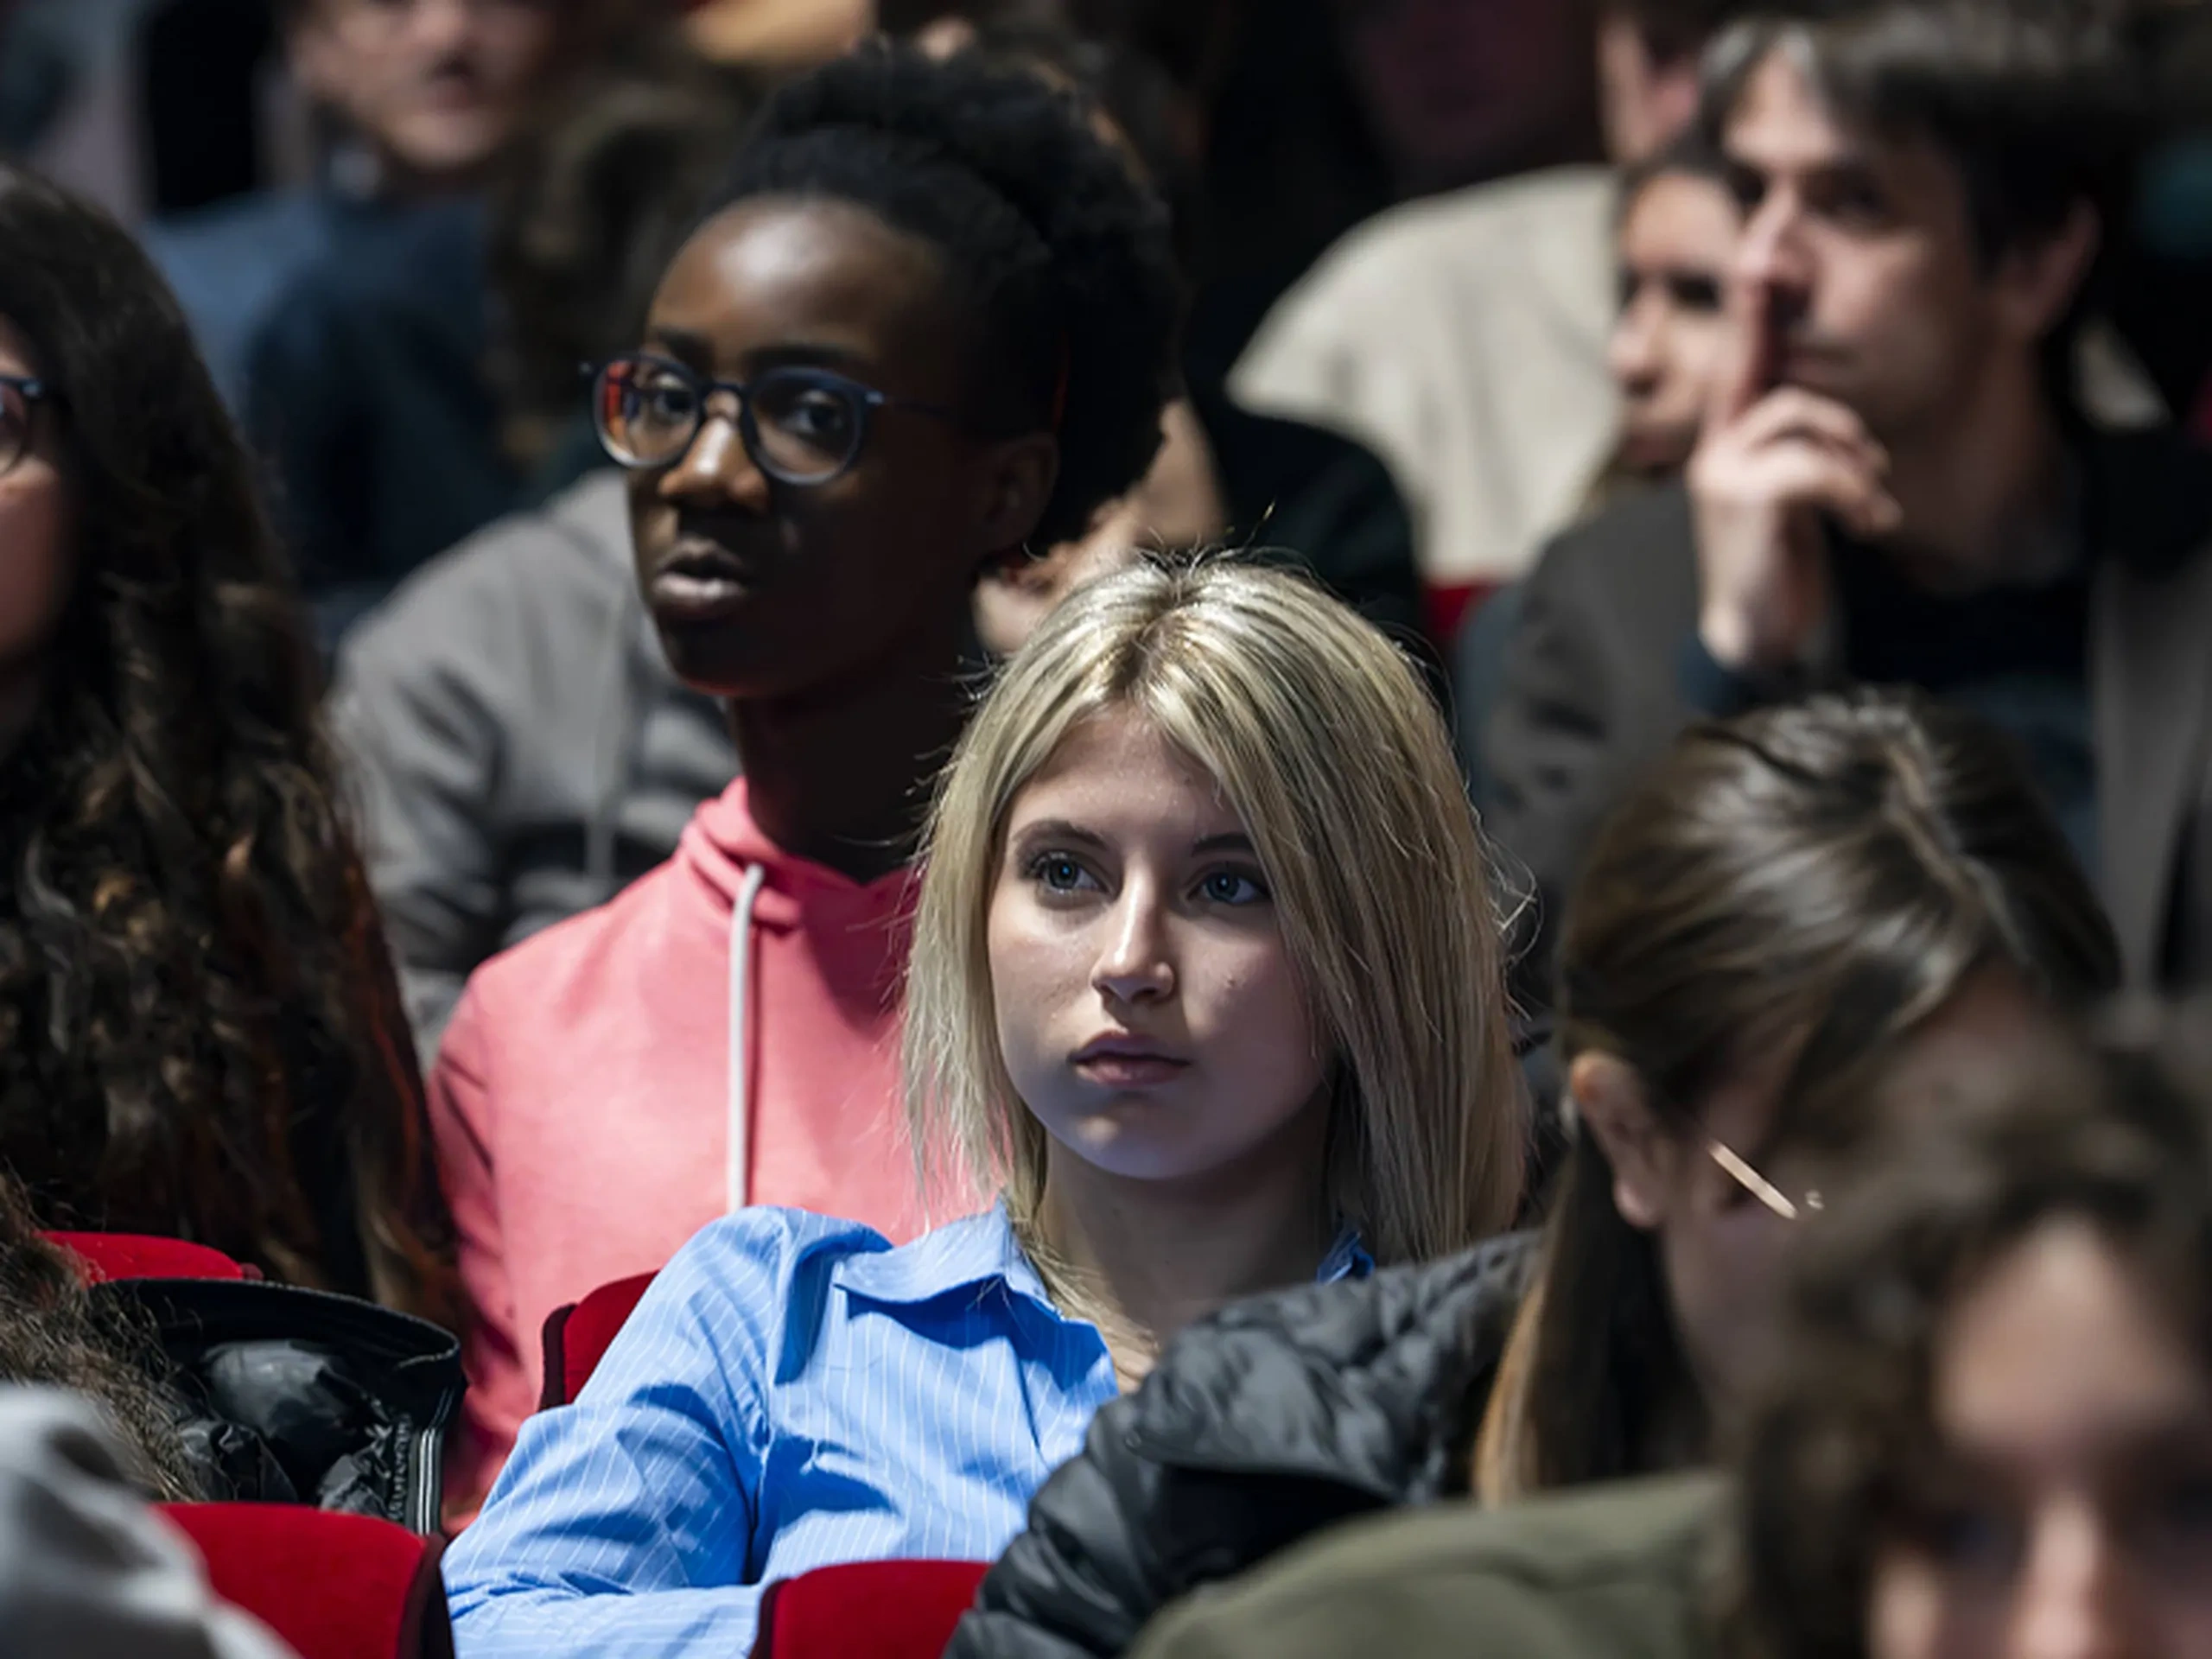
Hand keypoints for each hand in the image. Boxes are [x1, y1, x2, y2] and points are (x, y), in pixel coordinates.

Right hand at [1687, 275, 1898, 673]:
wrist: (1755, 637)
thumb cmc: (1779, 568)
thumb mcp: (1791, 501)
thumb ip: (1800, 455)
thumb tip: (1840, 434)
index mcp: (1726, 442)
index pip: (1742, 360)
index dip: (1753, 306)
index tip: (1763, 247)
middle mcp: (1714, 447)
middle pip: (1778, 386)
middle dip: (1837, 423)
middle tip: (1871, 480)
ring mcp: (1722, 471)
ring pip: (1802, 420)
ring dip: (1853, 464)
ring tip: (1870, 512)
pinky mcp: (1742, 498)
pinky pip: (1813, 466)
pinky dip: (1854, 494)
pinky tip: (1868, 528)